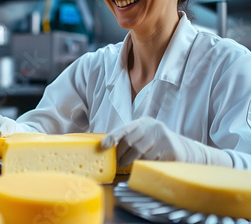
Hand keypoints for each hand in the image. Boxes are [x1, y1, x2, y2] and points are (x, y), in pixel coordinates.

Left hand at [101, 117, 232, 167]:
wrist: (184, 149)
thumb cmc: (157, 144)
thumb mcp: (144, 135)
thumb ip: (130, 138)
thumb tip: (108, 147)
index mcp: (144, 122)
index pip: (125, 128)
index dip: (113, 137)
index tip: (104, 146)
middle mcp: (154, 127)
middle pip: (131, 143)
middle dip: (122, 155)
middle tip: (120, 163)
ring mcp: (164, 138)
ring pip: (142, 155)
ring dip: (135, 163)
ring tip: (134, 165)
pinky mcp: (172, 150)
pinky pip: (153, 162)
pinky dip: (148, 166)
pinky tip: (149, 165)